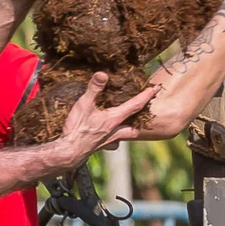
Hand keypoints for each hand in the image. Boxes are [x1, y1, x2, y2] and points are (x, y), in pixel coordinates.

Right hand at [45, 72, 159, 170]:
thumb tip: (103, 74)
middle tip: (145, 111)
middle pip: (134, 126)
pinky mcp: (100, 147)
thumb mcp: (84, 104)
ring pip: (125, 136)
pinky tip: (110, 136)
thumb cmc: (77, 129)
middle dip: (142, 119)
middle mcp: (114, 131)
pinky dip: (114, 140)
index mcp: (113, 119)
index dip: (146, 95)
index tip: (156, 88)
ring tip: (129, 123)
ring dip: (129, 130)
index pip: (135, 105)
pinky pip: (112, 144)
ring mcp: (108, 141)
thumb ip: (94, 89)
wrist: (69, 151)